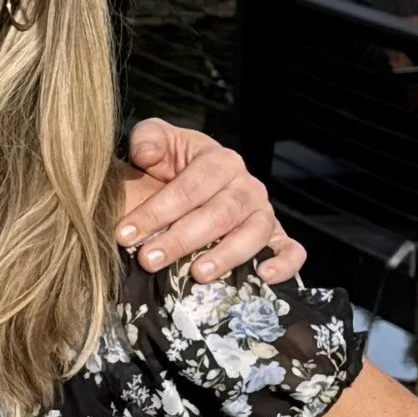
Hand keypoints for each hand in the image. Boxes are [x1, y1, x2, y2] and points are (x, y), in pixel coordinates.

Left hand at [115, 120, 305, 285]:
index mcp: (219, 161)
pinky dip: (284, 264)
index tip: (125, 234)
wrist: (189, 186)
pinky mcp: (276, 237)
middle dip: (181, 239)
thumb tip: (147, 154)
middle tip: (148, 260)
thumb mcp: (155, 144)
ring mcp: (263, 213)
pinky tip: (263, 277)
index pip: (190, 187)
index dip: (157, 210)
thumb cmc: (171, 167)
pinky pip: (291, 250)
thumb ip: (147, 139)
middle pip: (218, 214)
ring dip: (226, 256)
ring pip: (253, 234)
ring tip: (197, 274)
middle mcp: (246, 186)